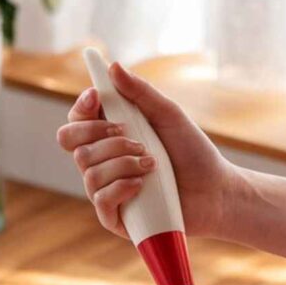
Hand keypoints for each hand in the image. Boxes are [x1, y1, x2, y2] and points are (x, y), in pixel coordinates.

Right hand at [57, 62, 236, 238]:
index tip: (97, 96)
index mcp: (110, 135)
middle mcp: (102, 161)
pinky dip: (121, 188)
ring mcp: (106, 189)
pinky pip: (100, 200)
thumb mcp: (169, 116)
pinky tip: (142, 185)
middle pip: (70, 142)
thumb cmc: (193, 153)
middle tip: (134, 137)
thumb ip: (141, 93)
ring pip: (88, 170)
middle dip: (101, 135)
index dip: (81, 106)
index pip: (77, 119)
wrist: (215, 191)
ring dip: (122, 162)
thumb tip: (112, 67)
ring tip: (152, 164)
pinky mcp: (115, 217)